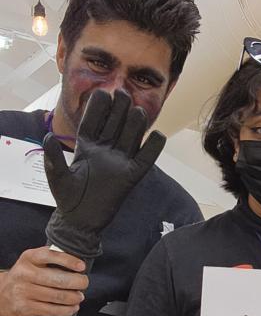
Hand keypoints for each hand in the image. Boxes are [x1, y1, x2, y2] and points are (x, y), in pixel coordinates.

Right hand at [0, 247, 86, 315]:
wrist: (1, 294)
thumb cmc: (25, 276)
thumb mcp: (32, 262)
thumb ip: (50, 258)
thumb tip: (77, 263)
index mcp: (29, 257)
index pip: (51, 255)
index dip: (69, 261)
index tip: (82, 267)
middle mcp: (25, 273)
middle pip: (58, 279)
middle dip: (77, 282)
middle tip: (84, 283)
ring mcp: (23, 291)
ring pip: (57, 296)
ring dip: (73, 298)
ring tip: (79, 297)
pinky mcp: (25, 307)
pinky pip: (51, 310)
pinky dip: (66, 310)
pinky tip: (72, 308)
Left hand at [44, 89, 165, 258]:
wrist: (80, 222)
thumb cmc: (67, 199)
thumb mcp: (56, 177)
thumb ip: (53, 157)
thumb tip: (49, 136)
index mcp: (86, 146)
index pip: (93, 120)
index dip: (98, 107)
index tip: (102, 93)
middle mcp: (105, 149)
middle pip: (115, 122)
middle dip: (119, 107)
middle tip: (122, 94)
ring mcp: (119, 161)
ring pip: (131, 135)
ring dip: (135, 122)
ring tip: (138, 111)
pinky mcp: (131, 176)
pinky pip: (146, 159)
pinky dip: (153, 147)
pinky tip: (157, 135)